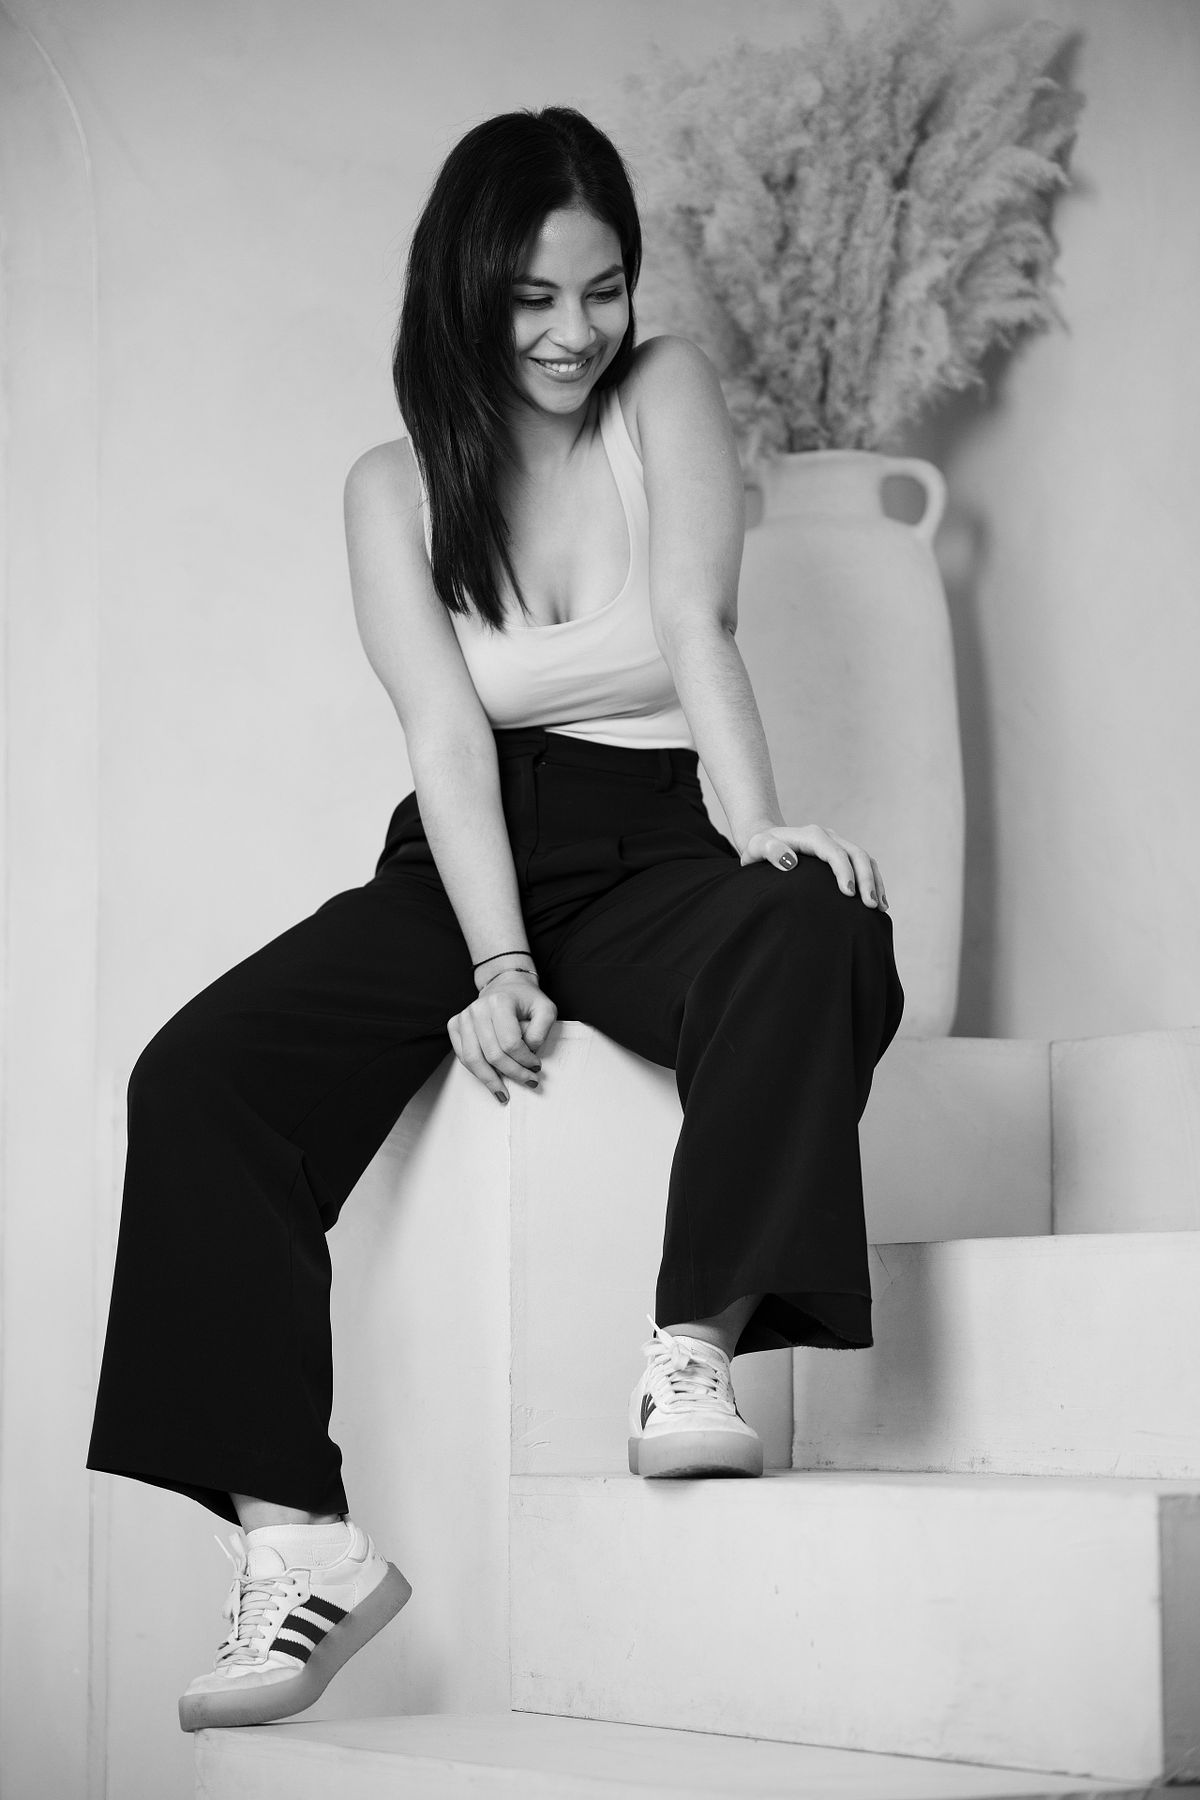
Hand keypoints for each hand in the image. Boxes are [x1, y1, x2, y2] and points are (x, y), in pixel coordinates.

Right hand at [447, 969, 557, 1103]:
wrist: (505, 986)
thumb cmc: (526, 999)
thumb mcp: (546, 1009)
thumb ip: (542, 1030)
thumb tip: (529, 1052)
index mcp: (499, 1002)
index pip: (511, 1043)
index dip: (525, 1060)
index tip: (536, 1067)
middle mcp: (477, 1009)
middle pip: (493, 1054)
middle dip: (513, 1073)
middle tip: (528, 1081)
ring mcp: (463, 1017)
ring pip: (473, 1059)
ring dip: (490, 1080)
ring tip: (503, 1093)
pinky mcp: (455, 1025)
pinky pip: (463, 1057)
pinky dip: (477, 1072)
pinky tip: (491, 1081)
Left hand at [740, 823, 887, 909]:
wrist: (767, 841)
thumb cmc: (760, 848)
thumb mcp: (756, 848)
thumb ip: (770, 851)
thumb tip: (790, 861)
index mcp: (812, 835)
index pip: (834, 851)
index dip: (844, 871)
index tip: (849, 894)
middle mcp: (829, 836)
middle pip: (856, 854)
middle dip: (867, 879)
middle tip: (870, 906)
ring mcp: (838, 844)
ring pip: (865, 859)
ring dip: (875, 882)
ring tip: (879, 908)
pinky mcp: (843, 854)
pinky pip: (865, 865)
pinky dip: (875, 882)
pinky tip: (879, 903)